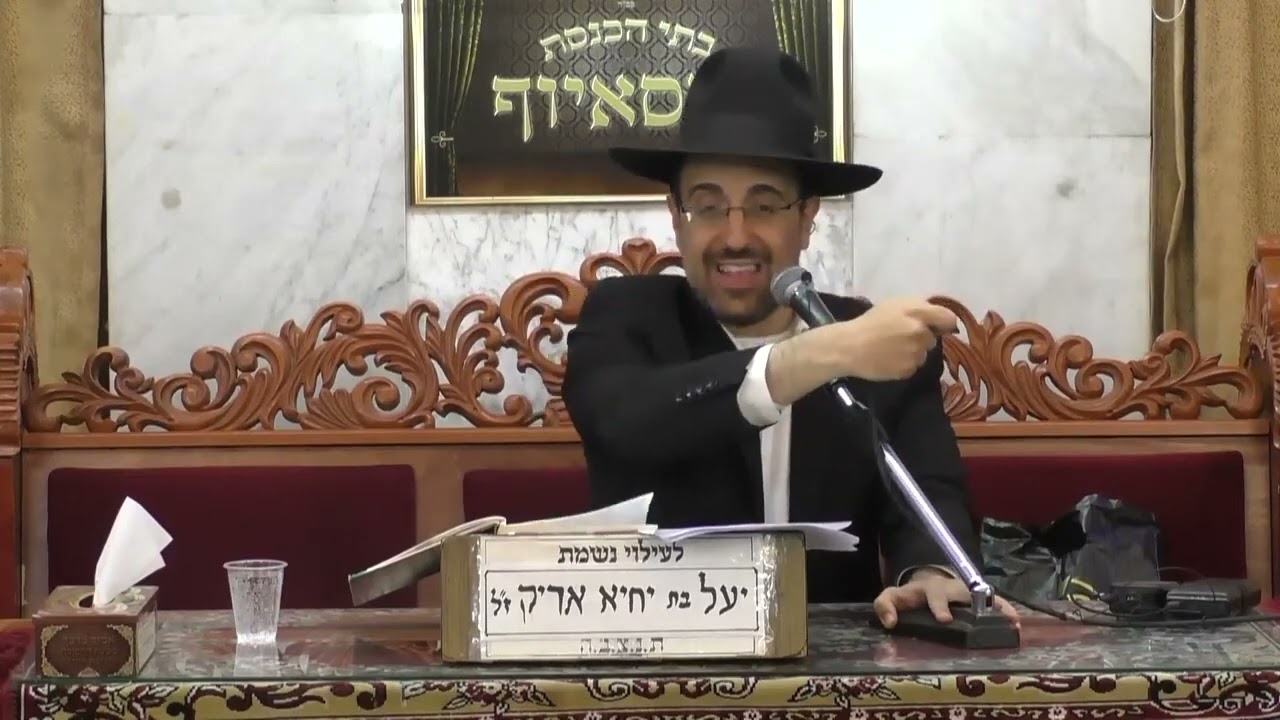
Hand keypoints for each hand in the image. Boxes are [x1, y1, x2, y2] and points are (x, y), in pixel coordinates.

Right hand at [838, 299, 958, 380]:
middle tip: (901, 337)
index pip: (947, 319)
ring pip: (923, 354)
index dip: (944, 324)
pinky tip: (888, 359)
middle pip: (932, 339)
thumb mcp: (894, 305)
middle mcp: (921, 333)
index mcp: (918, 312)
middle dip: (922, 338)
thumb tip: (940, 321)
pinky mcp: (908, 370)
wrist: (848, 347)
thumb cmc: (870, 322)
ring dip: (913, 352)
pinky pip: (913, 367)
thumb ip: (919, 308)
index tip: (937, 328)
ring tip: (891, 349)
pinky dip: (904, 364)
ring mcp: (916, 353)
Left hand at [873, 568, 1020, 628]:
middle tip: (982, 620)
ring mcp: (967, 592)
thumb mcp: (894, 597)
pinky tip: (1016, 623)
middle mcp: (952, 588)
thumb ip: (885, 606)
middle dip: (972, 604)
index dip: (938, 606)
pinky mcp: (979, 598)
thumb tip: (889, 623)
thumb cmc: (913, 595)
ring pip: (984, 596)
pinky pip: (995, 602)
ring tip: (1011, 622)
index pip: (933, 594)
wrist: (930, 582)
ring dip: (997, 608)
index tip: (944, 619)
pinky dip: (1006, 610)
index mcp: (930, 589)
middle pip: (963, 593)